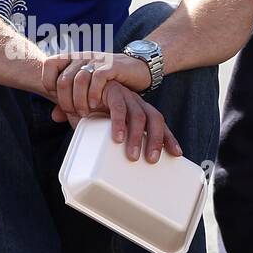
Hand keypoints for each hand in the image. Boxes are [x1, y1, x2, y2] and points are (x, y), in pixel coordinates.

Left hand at [41, 50, 150, 118]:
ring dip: (79, 100)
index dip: (49, 82)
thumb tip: (54, 116)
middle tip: (74, 113)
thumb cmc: (108, 83)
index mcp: (73, 60)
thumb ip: (70, 100)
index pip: (49, 64)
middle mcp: (83, 57)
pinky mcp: (111, 65)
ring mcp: (97, 60)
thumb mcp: (86, 89)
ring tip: (85, 113)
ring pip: (79, 79)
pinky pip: (97, 77)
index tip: (58, 99)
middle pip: (63, 79)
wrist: (136, 68)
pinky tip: (96, 104)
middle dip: (66, 101)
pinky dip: (94, 93)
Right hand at [50, 81, 181, 161]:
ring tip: (132, 155)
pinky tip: (117, 137)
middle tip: (151, 160)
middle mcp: (135, 102)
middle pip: (154, 119)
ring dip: (136, 137)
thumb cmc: (92, 110)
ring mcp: (125, 96)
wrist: (75, 87)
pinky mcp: (111, 91)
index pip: (158, 124)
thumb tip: (110, 166)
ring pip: (138, 116)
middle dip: (156, 140)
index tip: (176, 154)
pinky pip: (118, 108)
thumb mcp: (103, 128)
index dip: (168, 138)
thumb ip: (108, 141)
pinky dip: (118, 123)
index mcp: (139, 110)